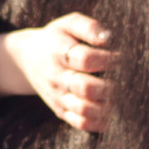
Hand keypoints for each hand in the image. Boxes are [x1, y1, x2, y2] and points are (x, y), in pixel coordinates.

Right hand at [0, 12, 112, 131]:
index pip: (85, 59)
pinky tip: (111, 110)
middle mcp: (57, 77)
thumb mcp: (68, 24)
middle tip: (123, 80)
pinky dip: (100, 121)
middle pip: (86, 88)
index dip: (107, 59)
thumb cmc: (57, 39)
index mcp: (59, 52)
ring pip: (85, 109)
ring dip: (107, 105)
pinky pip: (81, 123)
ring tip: (118, 96)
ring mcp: (58, 97)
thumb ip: (89, 28)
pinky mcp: (61, 112)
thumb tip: (109, 38)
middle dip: (110, 85)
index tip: (118, 57)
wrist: (26, 59)